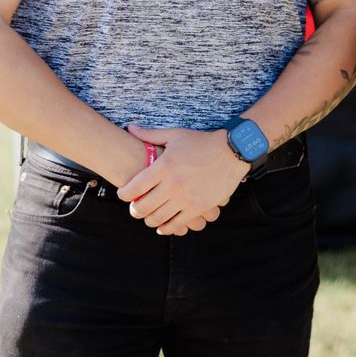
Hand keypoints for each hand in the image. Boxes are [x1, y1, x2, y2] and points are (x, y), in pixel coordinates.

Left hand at [116, 126, 248, 235]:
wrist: (232, 152)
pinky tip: (164, 225)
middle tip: (136, 208)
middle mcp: (172, 184)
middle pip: (142, 207)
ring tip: (150, 216)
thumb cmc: (202, 142)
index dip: (123, 194)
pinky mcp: (198, 207)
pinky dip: (166, 228)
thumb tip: (129, 128)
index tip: (124, 194)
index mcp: (163, 166)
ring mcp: (185, 198)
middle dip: (134, 210)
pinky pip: (176, 225)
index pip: (132, 188)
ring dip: (149, 220)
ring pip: (157, 219)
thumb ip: (150, 134)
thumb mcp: (175, 135)